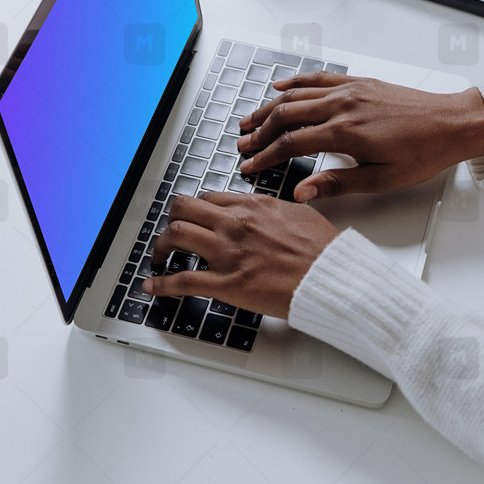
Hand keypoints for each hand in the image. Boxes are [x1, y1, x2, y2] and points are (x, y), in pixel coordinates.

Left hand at [142, 192, 337, 319]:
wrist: (331, 277)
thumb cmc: (323, 251)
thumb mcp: (299, 213)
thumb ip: (274, 209)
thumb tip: (264, 210)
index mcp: (253, 206)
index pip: (208, 198)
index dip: (194, 208)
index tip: (191, 218)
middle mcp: (235, 224)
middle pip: (183, 208)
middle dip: (171, 220)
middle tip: (169, 233)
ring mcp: (228, 252)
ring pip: (176, 235)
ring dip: (161, 246)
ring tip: (160, 257)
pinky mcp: (227, 283)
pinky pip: (182, 280)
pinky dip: (161, 284)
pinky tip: (152, 286)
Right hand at [237, 74, 483, 199]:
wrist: (454, 123)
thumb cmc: (423, 153)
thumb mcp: (381, 180)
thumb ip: (336, 184)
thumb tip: (301, 193)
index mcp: (345, 133)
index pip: (290, 144)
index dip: (265, 157)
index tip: (249, 166)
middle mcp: (342, 106)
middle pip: (285, 115)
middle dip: (259, 131)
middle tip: (242, 145)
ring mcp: (349, 90)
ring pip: (295, 95)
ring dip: (268, 107)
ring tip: (250, 121)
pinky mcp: (359, 82)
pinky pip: (317, 78)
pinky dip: (294, 82)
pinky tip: (279, 86)